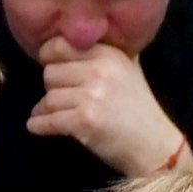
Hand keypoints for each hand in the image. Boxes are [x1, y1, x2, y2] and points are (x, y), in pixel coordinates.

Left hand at [27, 37, 184, 176]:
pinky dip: (39, 126)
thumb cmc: (139, 110)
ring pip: (48, 98)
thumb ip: (102, 55)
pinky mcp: (85, 120)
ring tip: (50, 115)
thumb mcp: (128, 70)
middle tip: (61, 98)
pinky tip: (37, 127)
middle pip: (50, 73)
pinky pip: (48, 120)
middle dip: (52, 88)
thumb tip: (66, 45)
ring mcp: (92, 95)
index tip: (50, 68)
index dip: (49, 58)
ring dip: (44, 110)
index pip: (60, 46)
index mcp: (108, 54)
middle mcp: (100, 70)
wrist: (156, 146)